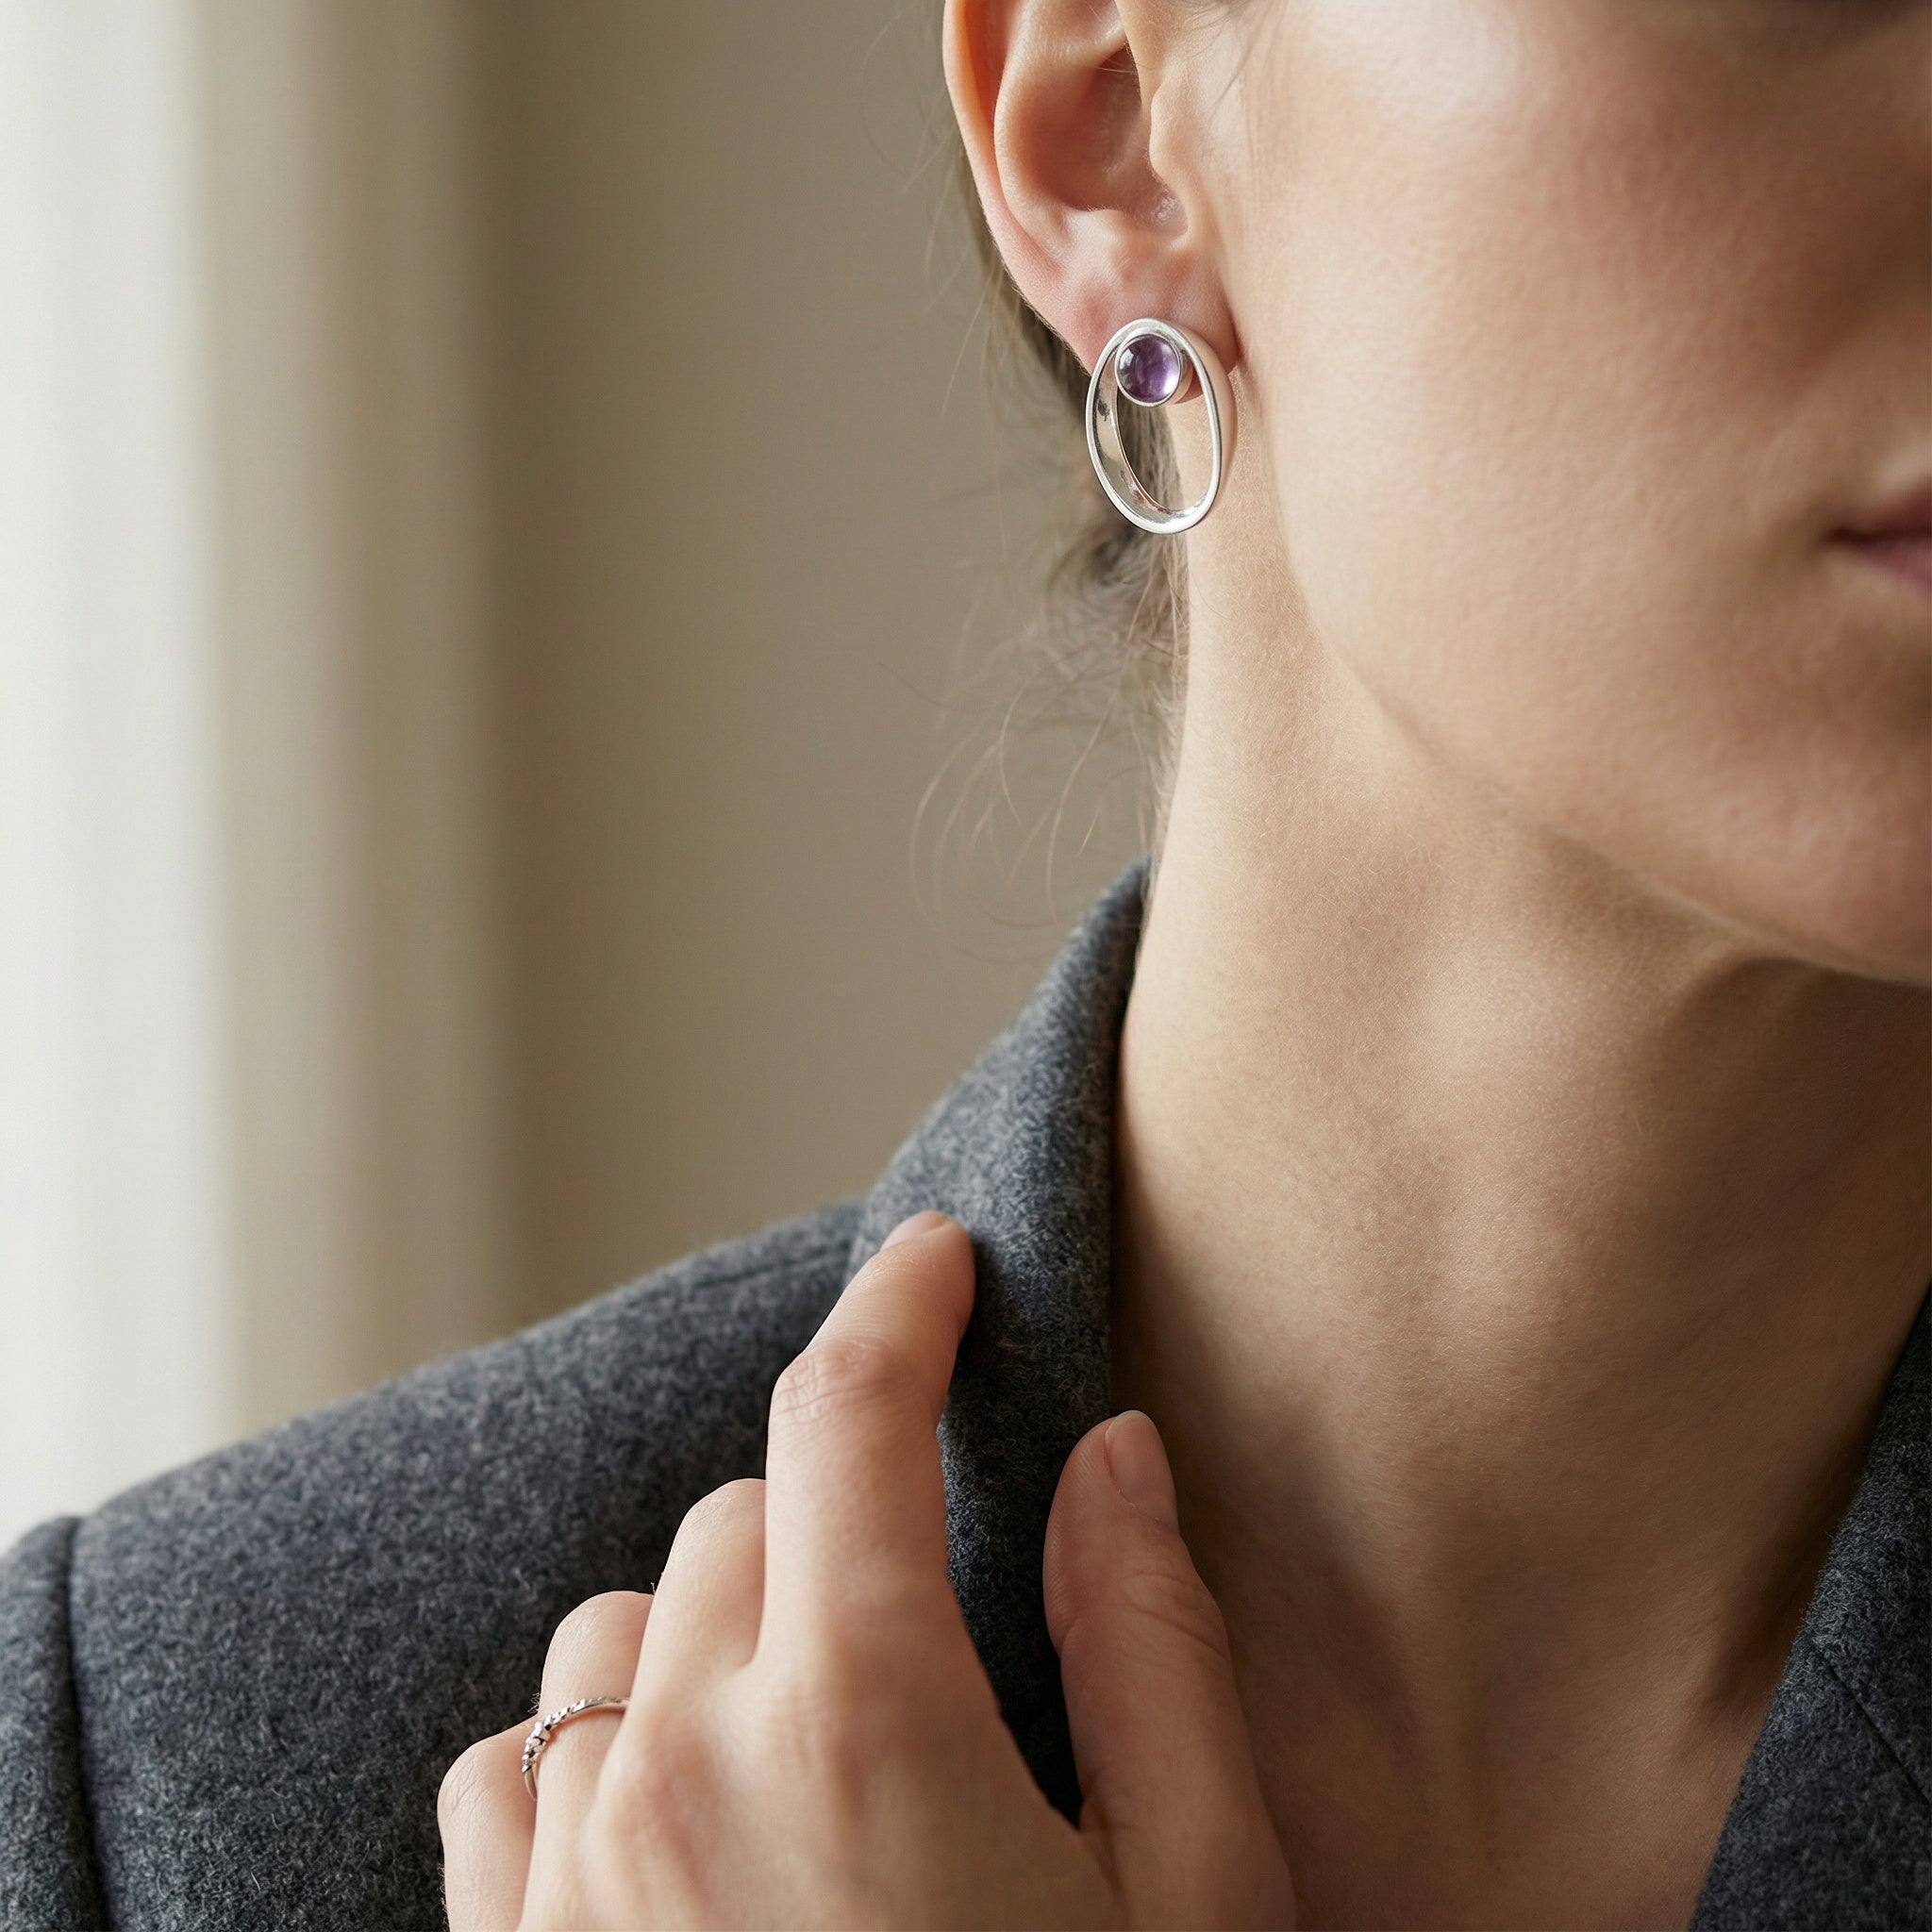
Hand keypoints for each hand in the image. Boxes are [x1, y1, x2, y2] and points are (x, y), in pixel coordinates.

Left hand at [439, 1211, 1295, 1929]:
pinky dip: (605, 1735)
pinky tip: (690, 1810)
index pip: (851, 1417)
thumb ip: (1153, 1651)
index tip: (941, 1261)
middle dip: (848, 1504)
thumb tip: (1114, 1456)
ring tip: (830, 1719)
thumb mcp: (1196, 1907)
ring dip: (727, 1621)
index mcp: (862, 1719)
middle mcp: (680, 1763)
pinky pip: (521, 1760)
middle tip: (944, 1595)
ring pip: (627, 1624)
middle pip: (746, 1512)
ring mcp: (568, 1869)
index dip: (903, 1308)